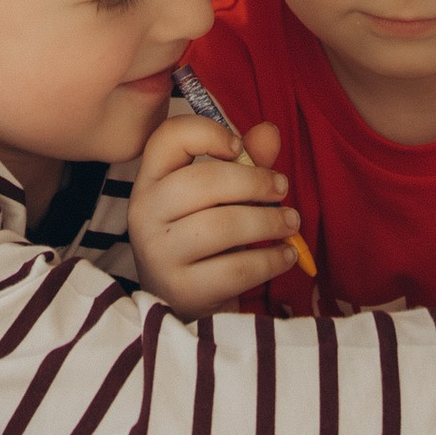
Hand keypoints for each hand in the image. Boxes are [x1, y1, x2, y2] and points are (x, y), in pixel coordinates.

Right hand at [130, 107, 306, 314]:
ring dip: (269, 221)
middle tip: (282, 188)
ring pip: (223, 225)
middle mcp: (145, 213)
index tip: (239, 148)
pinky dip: (271, 259)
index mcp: (151, 180)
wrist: (183, 303)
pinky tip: (285, 254)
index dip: (208, 132)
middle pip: (203, 181)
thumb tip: (270, 131)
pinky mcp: (182, 290)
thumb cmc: (204, 240)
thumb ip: (246, 162)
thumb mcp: (221, 198)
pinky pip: (237, 268)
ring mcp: (159, 254)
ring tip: (291, 222)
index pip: (168, 137)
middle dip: (255, 182)